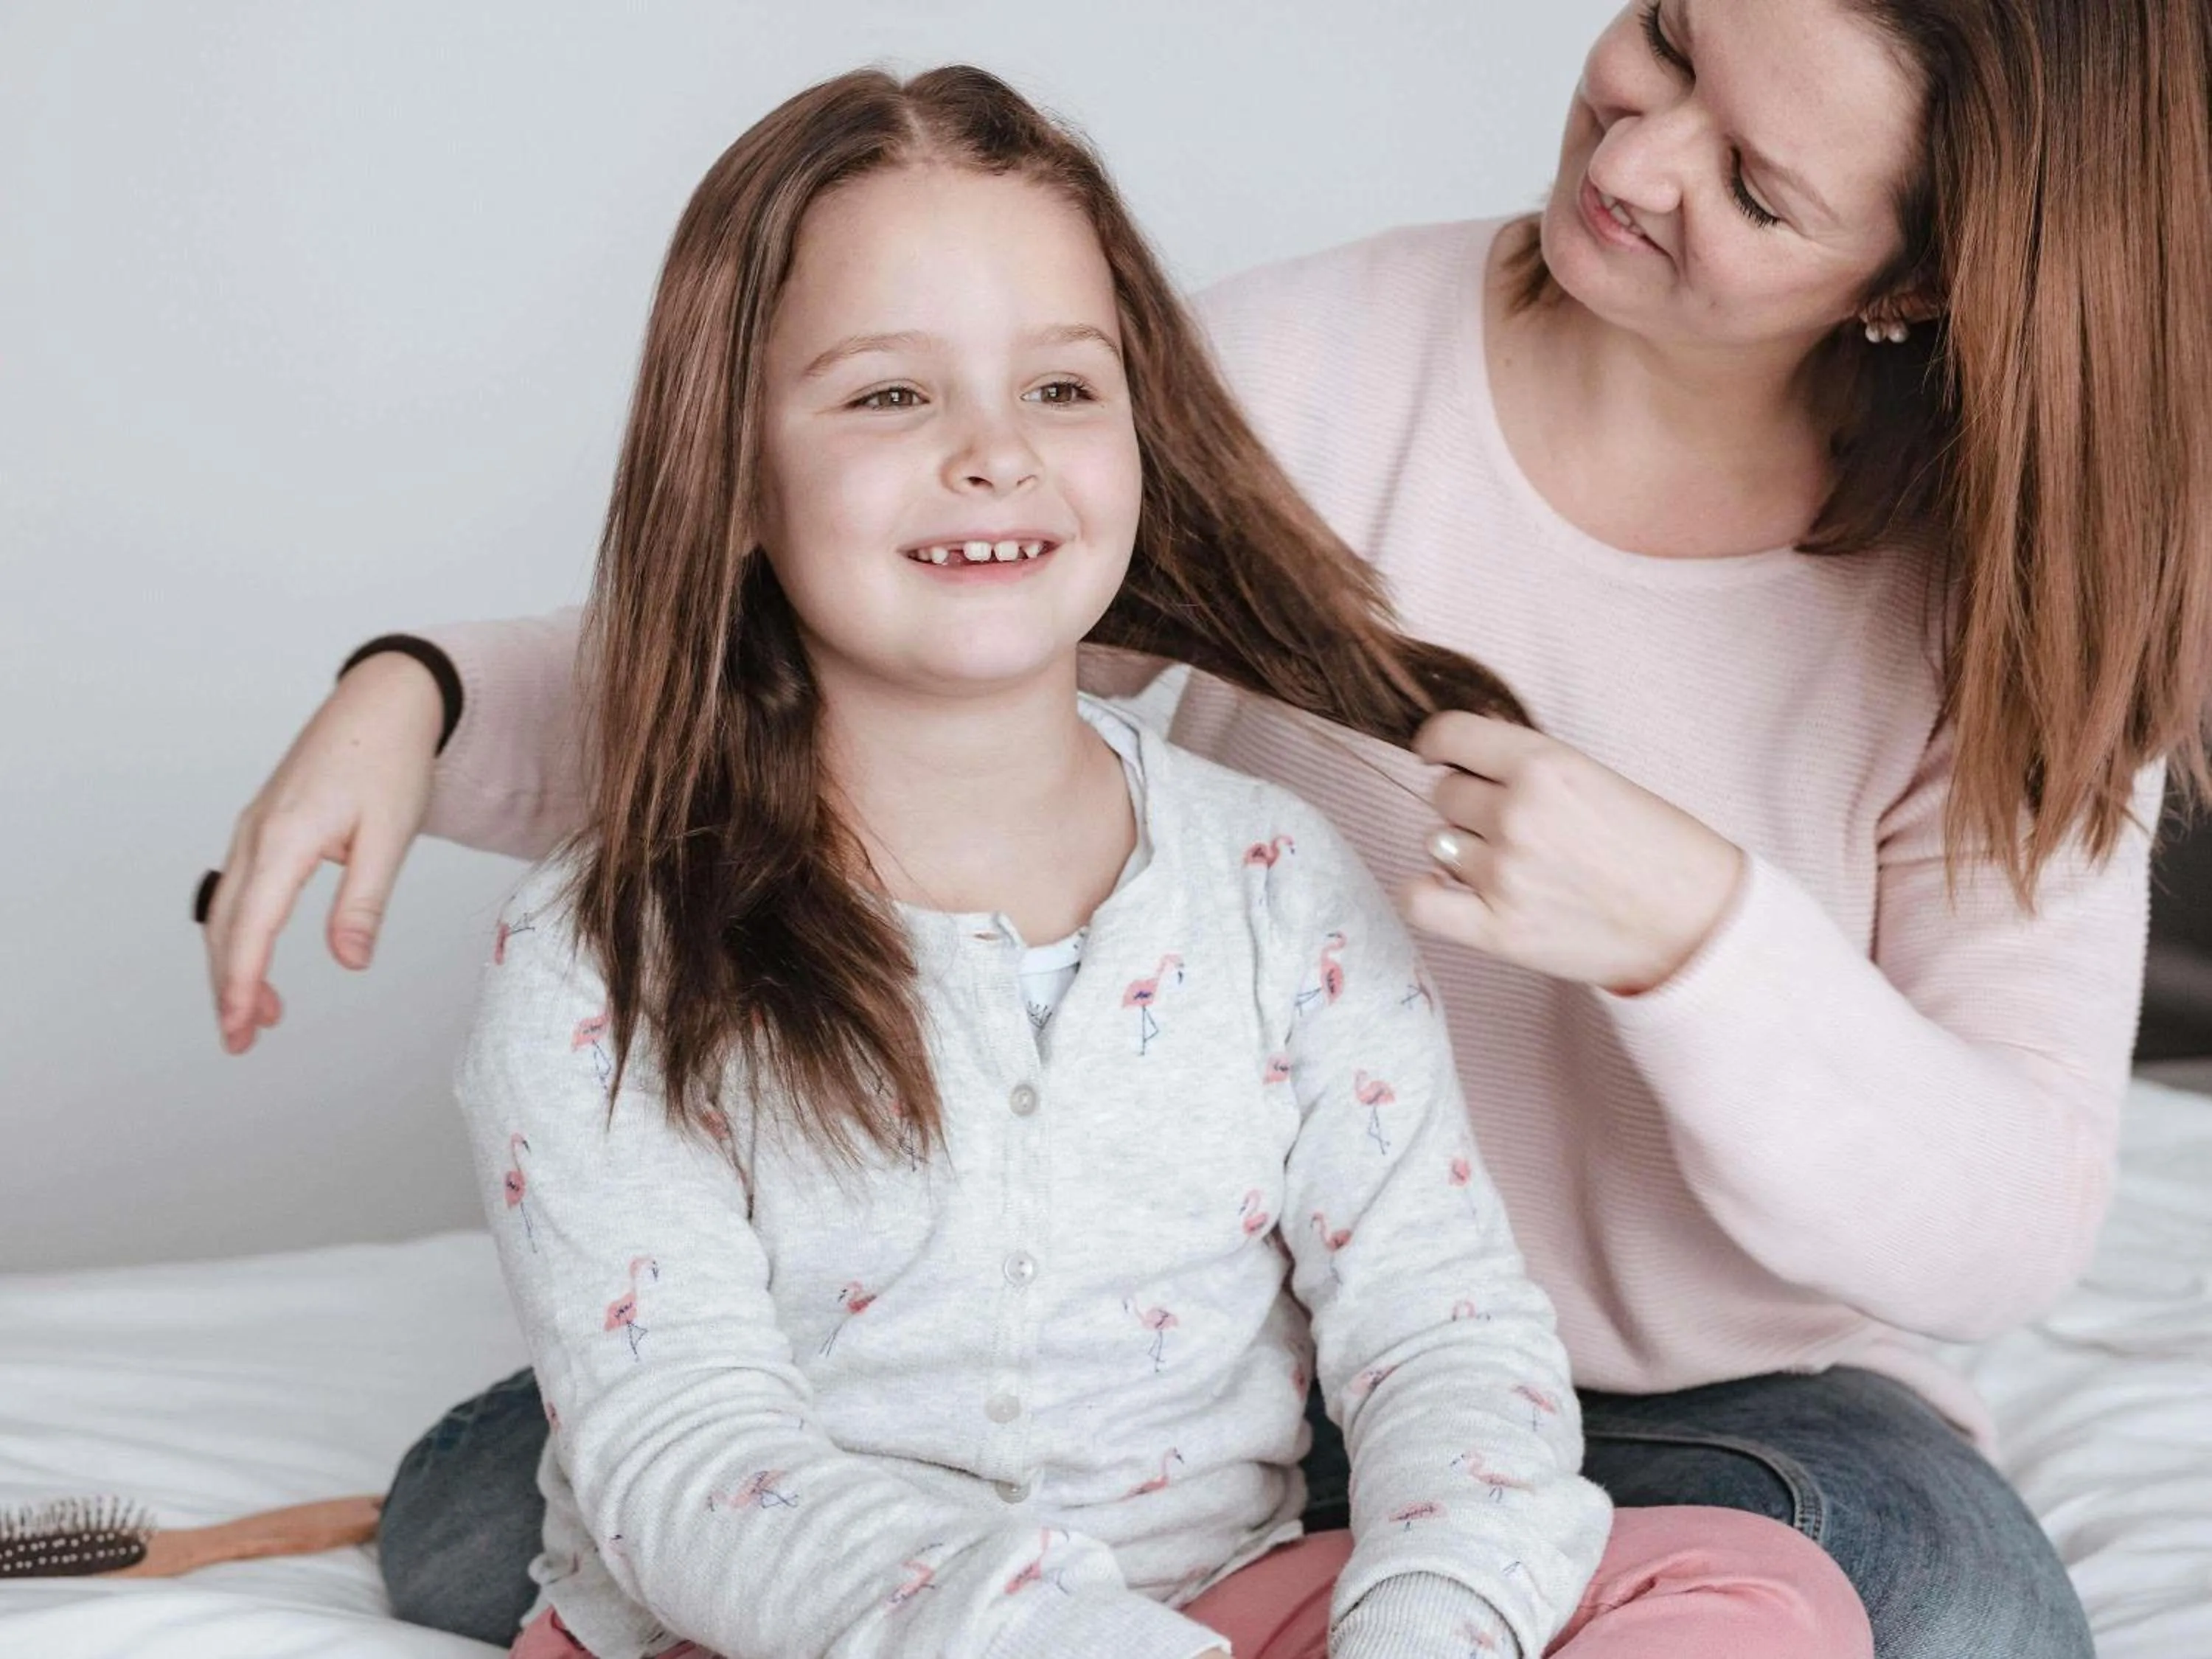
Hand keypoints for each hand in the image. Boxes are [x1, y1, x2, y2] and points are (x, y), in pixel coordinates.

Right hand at [202, 652, 444, 1052]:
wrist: (383, 702)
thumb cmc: (390, 762)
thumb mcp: (389, 836)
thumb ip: (364, 902)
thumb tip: (349, 962)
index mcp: (285, 839)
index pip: (251, 928)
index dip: (243, 984)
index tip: (241, 1028)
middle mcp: (256, 833)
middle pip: (226, 927)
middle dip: (229, 988)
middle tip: (241, 1041)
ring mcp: (254, 828)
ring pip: (228, 910)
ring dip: (235, 964)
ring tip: (261, 1015)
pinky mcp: (264, 826)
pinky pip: (240, 888)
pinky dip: (243, 930)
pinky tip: (260, 955)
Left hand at [1401, 712, 1744, 995]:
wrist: (1696, 923)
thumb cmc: (1657, 848)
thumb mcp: (1595, 778)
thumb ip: (1529, 766)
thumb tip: (1459, 759)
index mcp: (1545, 766)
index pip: (1450, 736)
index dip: (1436, 744)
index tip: (1435, 753)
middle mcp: (1517, 815)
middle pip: (1444, 793)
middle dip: (1468, 804)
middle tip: (1512, 825)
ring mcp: (1504, 875)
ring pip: (1437, 842)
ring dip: (1463, 850)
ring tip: (1514, 865)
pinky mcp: (1498, 929)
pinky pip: (1420, 900)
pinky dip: (1426, 893)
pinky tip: (1448, 890)